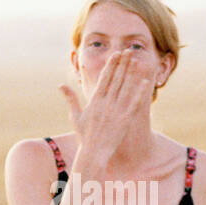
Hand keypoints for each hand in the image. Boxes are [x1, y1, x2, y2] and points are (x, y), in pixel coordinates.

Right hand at [58, 49, 151, 166]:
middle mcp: (105, 103)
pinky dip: (139, 92)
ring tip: (136, 60)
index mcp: (95, 100)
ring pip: (125, 88)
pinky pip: (133, 103)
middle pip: (116, 79)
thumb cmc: (84, 136)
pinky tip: (144, 82)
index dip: (111, 65)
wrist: (93, 153)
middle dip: (122, 64)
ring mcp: (115, 111)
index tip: (116, 54)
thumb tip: (60, 85)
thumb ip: (70, 99)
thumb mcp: (75, 116)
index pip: (104, 78)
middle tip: (128, 51)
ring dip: (131, 73)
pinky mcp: (124, 120)